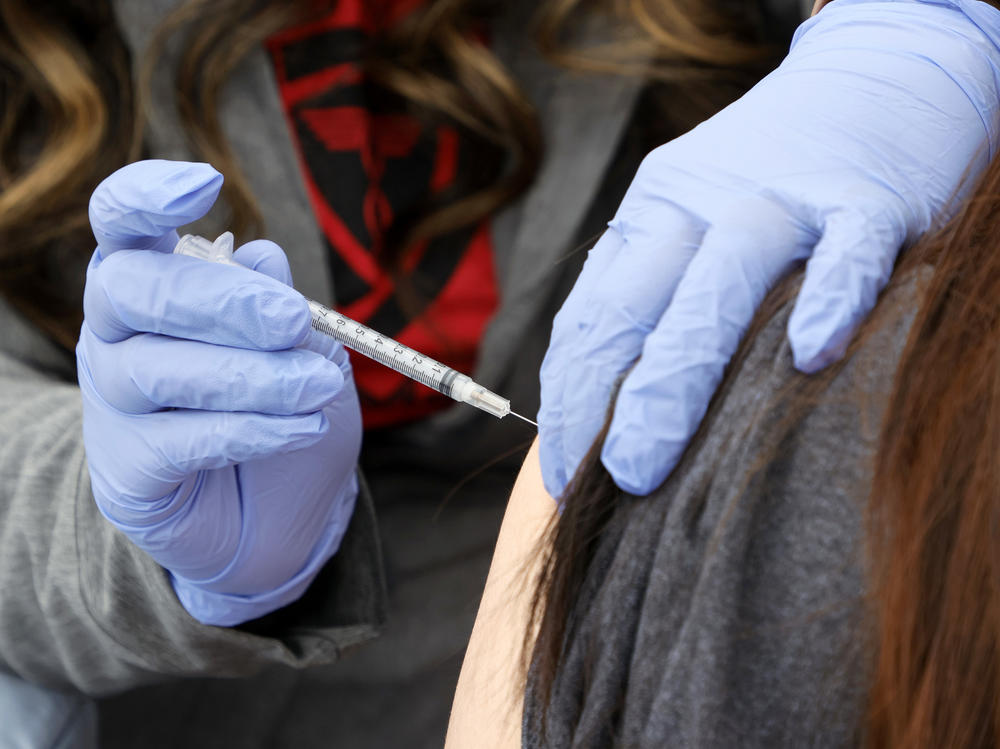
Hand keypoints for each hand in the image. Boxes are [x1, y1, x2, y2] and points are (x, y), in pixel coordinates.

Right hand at [78, 160, 361, 625]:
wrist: (273, 514)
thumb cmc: (282, 411)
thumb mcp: (299, 349)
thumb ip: (278, 302)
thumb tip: (262, 257)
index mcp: (153, 281)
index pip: (119, 221)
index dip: (146, 195)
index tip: (205, 185)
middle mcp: (115, 333)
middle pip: (131, 290)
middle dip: (220, 300)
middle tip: (294, 321)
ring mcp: (112, 403)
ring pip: (157, 371)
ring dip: (252, 375)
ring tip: (320, 385)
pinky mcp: (128, 470)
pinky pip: (180, 441)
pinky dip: (251, 429)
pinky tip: (303, 427)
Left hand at [539, 0, 999, 496]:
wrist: (879, 73)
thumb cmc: (776, 178)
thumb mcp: (691, 222)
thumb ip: (653, 298)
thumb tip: (606, 408)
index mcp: (650, 217)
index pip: (591, 317)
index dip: (569, 398)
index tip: (562, 472)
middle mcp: (700, 204)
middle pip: (639, 303)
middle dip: (609, 402)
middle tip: (605, 482)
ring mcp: (784, 196)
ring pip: (722, 276)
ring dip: (681, 373)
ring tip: (651, 461)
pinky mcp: (870, 195)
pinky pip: (849, 247)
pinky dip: (831, 297)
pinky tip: (811, 357)